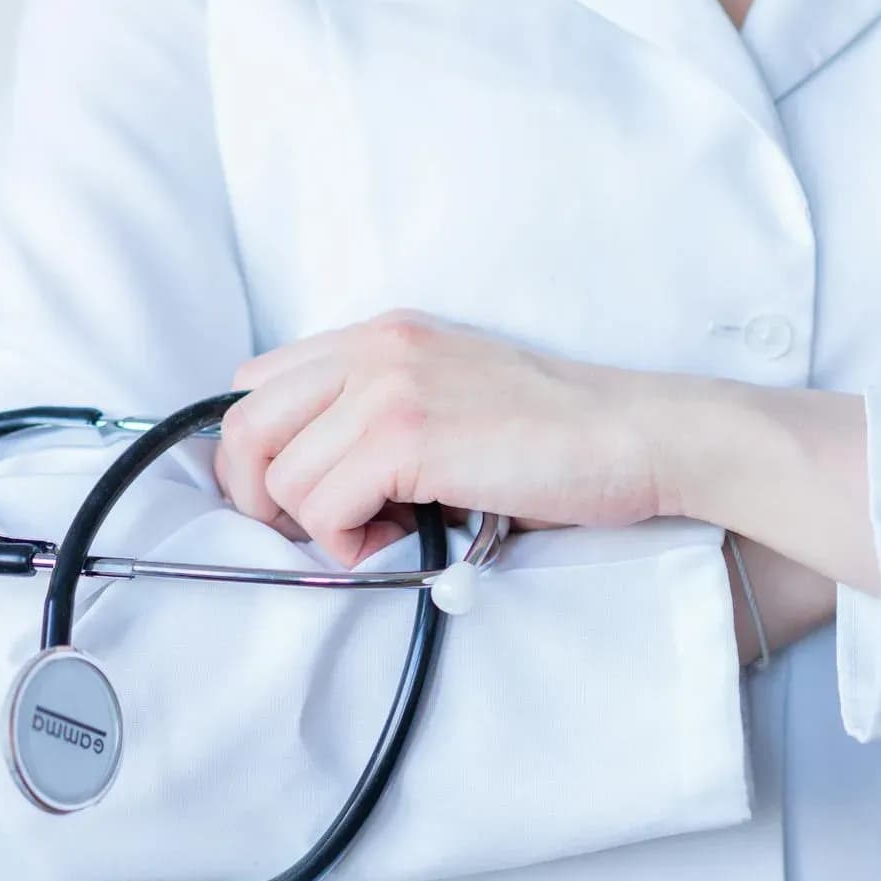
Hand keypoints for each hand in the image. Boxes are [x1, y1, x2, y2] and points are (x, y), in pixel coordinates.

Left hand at [214, 311, 668, 565]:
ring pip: (282, 479)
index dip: (264, 454)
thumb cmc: (561, 438)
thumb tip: (311, 489)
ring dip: (324, 528)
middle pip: (243, 427)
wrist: (638, 436)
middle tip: (323, 533)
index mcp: (384, 336)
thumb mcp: (454, 399)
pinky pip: (324, 509)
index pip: (258, 384)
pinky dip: (353, 544)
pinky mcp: (407, 437)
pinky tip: (411, 537)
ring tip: (393, 533)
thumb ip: (383, 417)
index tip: (304, 501)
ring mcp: (388, 388)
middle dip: (263, 498)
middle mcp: (375, 350)